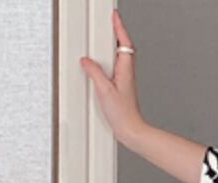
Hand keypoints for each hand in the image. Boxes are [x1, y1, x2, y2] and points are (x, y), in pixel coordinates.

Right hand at [80, 10, 145, 145]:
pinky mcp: (119, 87)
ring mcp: (123, 80)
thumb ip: (94, 73)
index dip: (120, 28)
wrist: (131, 131)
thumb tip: (86, 61)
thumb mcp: (104, 91)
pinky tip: (100, 62)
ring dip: (111, 46)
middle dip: (116, 33)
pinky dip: (107, 60)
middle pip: (121, 48)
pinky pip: (112, 68)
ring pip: (117, 58)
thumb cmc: (123, 115)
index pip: (125, 43)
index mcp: (126, 70)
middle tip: (109, 21)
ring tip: (103, 36)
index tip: (114, 16)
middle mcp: (126, 73)